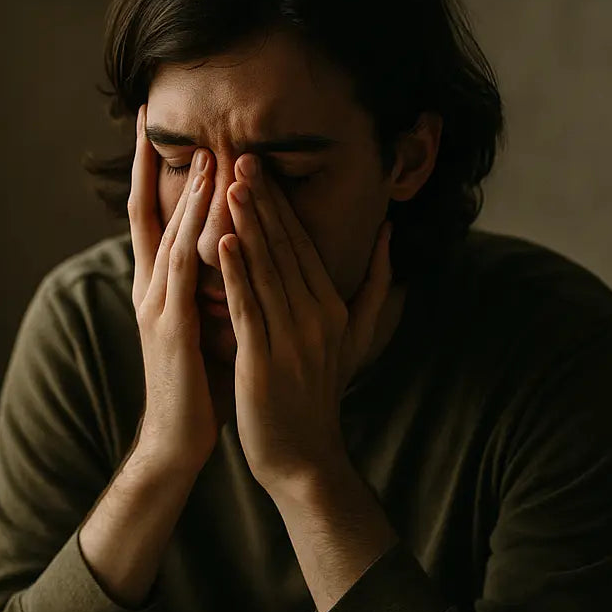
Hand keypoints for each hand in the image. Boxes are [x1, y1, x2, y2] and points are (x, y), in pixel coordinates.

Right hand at [127, 103, 226, 475]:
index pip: (151, 216)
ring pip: (170, 234)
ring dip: (189, 193)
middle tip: (151, 115)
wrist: (176, 438)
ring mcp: (156, 305)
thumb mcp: (203, 323)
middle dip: (149, 164)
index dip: (151, 173)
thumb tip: (231, 253)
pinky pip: (185, 272)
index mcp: (157, 285)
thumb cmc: (196, 384)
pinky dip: (196, 237)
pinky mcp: (171, 328)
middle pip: (146, 212)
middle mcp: (149, 287)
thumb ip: (209, 286)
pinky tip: (212, 211)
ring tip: (205, 152)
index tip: (154, 130)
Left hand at [218, 153, 393, 495]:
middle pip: (286, 248)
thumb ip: (376, 285)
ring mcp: (292, 338)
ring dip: (248, 225)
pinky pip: (248, 308)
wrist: (303, 457)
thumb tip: (389, 235)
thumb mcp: (358, 338)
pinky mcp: (265, 360)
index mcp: (335, 307)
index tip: (261, 163)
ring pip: (266, 270)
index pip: (304, 244)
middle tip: (240, 155)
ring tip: (228, 184)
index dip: (281, 203)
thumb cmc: (319, 396)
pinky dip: (235, 274)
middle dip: (262, 201)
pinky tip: (222, 242)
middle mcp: (318, 317)